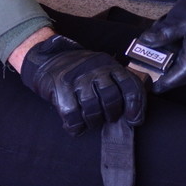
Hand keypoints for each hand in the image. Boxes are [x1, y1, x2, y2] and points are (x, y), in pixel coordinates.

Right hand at [18, 34, 145, 134]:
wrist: (50, 58)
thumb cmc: (82, 72)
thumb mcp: (104, 70)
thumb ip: (119, 87)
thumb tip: (134, 117)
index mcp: (110, 65)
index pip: (130, 85)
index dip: (136, 106)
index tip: (133, 120)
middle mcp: (95, 69)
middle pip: (111, 98)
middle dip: (112, 114)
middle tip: (107, 118)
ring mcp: (77, 78)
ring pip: (92, 108)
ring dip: (93, 121)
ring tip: (91, 121)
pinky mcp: (60, 87)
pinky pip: (72, 114)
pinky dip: (76, 126)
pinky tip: (76, 125)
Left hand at [137, 0, 185, 91]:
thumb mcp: (179, 18)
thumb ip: (163, 33)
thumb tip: (146, 42)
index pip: (183, 72)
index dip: (168, 81)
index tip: (155, 86)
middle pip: (185, 68)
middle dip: (167, 68)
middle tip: (150, 66)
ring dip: (172, 55)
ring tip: (158, 46)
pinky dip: (179, 48)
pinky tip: (169, 39)